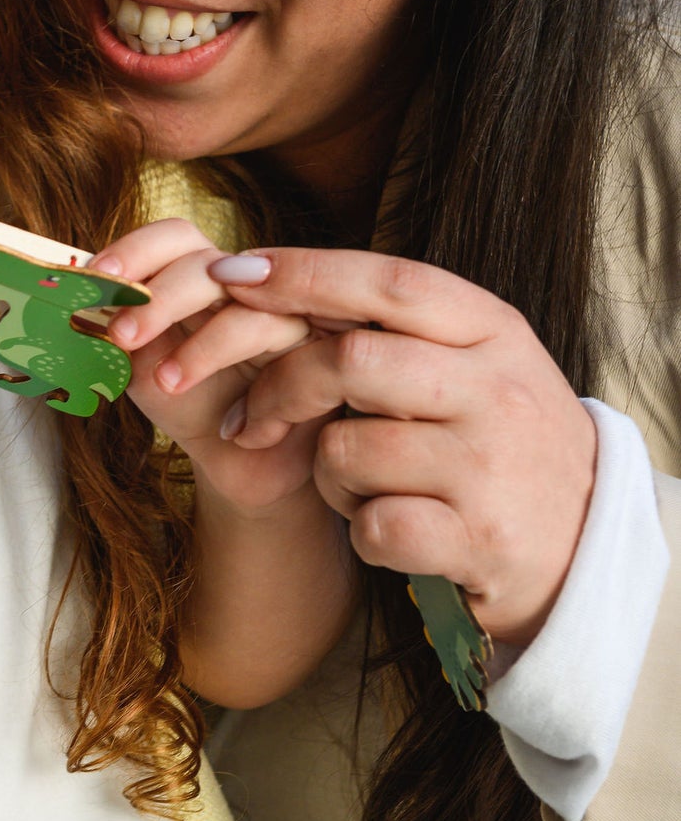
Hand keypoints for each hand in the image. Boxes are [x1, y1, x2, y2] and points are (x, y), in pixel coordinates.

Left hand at [90, 220, 318, 510]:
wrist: (243, 468)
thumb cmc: (194, 407)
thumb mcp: (142, 371)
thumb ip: (115, 335)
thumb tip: (77, 307)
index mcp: (201, 278)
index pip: (176, 238)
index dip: (136, 249)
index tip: (95, 280)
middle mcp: (247, 288)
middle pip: (208, 260)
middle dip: (159, 296)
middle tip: (122, 336)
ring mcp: (289, 319)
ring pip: (250, 307)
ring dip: (201, 347)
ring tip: (166, 385)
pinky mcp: (323, 361)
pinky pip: (292, 361)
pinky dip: (255, 399)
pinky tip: (234, 428)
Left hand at [201, 247, 597, 645]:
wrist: (590, 548)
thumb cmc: (504, 444)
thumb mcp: (477, 366)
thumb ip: (398, 330)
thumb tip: (271, 283)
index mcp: (495, 332)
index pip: (389, 282)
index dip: (304, 272)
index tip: (231, 272)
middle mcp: (498, 390)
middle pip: (352, 362)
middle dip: (280, 388)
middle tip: (247, 421)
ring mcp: (490, 467)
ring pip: (347, 451)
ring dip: (329, 477)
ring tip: (366, 488)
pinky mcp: (479, 539)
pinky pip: (371, 526)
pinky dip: (362, 532)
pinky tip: (395, 531)